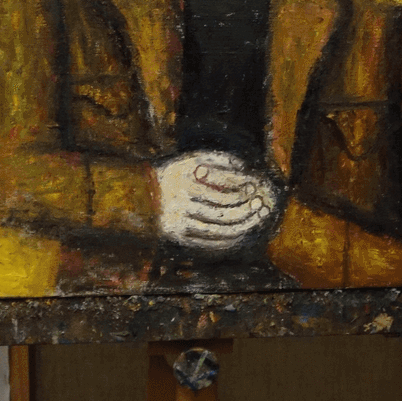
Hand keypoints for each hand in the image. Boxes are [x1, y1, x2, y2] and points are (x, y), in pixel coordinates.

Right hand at [155, 151, 280, 251]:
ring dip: (242, 225)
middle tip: (262, 205)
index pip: (223, 184)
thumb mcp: (192, 158)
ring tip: (257, 218)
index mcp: (185, 177)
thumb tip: (247, 169)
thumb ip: (219, 159)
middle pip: (222, 210)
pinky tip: (240, 232)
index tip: (257, 185)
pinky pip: (207, 241)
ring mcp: (178, 220)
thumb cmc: (175, 172)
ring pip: (217, 228)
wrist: (139, 194)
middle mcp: (180, 200)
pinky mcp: (176, 236)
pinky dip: (227, 238)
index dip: (243, 186)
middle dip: (246, 209)